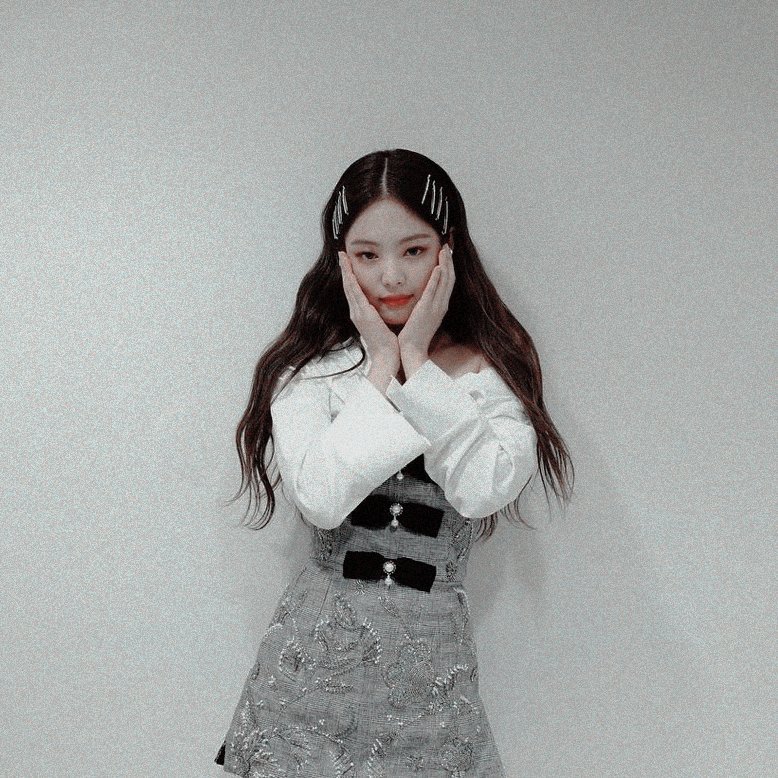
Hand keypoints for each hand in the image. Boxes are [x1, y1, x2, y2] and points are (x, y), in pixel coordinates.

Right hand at [338, 252, 399, 369]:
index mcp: (360, 314)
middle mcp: (356, 312)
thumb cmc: (386, 343)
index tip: (347, 263)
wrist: (386, 356)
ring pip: (349, 287)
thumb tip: (378, 308)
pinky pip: (355, 294)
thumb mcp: (380, 324)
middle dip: (344, 269)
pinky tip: (349, 271)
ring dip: (345, 271)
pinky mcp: (362, 314)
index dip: (349, 276)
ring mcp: (357, 313)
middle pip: (347, 286)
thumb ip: (377, 315)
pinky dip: (351, 281)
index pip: (352, 291)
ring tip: (343, 257)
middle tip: (341, 254)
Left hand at [397, 244, 454, 356]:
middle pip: (450, 278)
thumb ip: (424, 303)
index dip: (449, 266)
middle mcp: (441, 305)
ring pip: (445, 282)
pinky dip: (437, 279)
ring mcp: (436, 308)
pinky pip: (434, 292)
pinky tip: (438, 268)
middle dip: (449, 261)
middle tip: (448, 245)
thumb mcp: (422, 315)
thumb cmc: (414, 334)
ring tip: (445, 250)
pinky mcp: (427, 310)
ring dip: (446, 265)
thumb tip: (422, 293)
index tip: (446, 253)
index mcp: (440, 305)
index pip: (448, 282)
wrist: (412, 350)